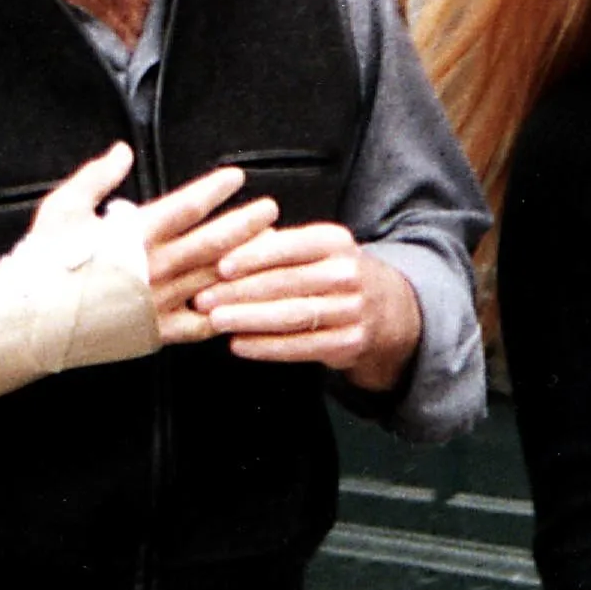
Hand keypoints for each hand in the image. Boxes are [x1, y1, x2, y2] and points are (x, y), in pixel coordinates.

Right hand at [34, 145, 276, 344]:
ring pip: (212, 281)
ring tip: (270, 249)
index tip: (237, 177)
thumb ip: (98, 177)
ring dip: (244, 264)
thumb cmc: (40, 261)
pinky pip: (198, 325)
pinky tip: (246, 303)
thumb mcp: (63, 208)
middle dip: (244, 224)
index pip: (185, 208)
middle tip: (270, 209)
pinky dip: (224, 313)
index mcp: (131, 236)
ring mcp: (155, 304)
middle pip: (210, 243)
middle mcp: (150, 270)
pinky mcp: (154, 333)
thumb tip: (124, 151)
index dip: (214, 191)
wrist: (25, 320)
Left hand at [192, 225, 422, 390]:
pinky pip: (302, 346)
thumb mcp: (314, 249)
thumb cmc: (332, 274)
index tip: (220, 266)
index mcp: (335, 242)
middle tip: (204, 298)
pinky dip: (266, 347)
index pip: (291, 246)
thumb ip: (275, 247)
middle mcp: (348, 274)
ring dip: (249, 319)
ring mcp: (352, 311)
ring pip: (292, 316)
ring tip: (216, 320)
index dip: (254, 257)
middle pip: (286, 283)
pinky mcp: (349, 343)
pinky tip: (240, 344)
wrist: (386, 309)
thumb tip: (224, 248)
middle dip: (240, 292)